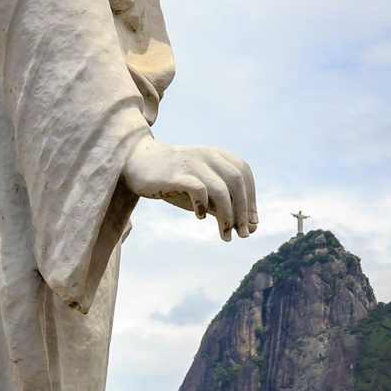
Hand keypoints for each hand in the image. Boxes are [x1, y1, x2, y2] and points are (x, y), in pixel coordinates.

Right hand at [122, 136, 257, 240]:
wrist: (138, 162)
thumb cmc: (175, 178)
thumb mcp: (202, 190)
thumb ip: (223, 204)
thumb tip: (249, 228)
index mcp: (217, 154)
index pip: (245, 173)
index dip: (252, 199)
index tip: (252, 223)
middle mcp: (208, 155)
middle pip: (237, 181)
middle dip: (243, 211)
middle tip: (243, 234)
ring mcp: (192, 163)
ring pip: (221, 189)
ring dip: (228, 216)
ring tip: (225, 236)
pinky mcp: (176, 174)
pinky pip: (199, 190)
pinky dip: (203, 207)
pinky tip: (200, 217)